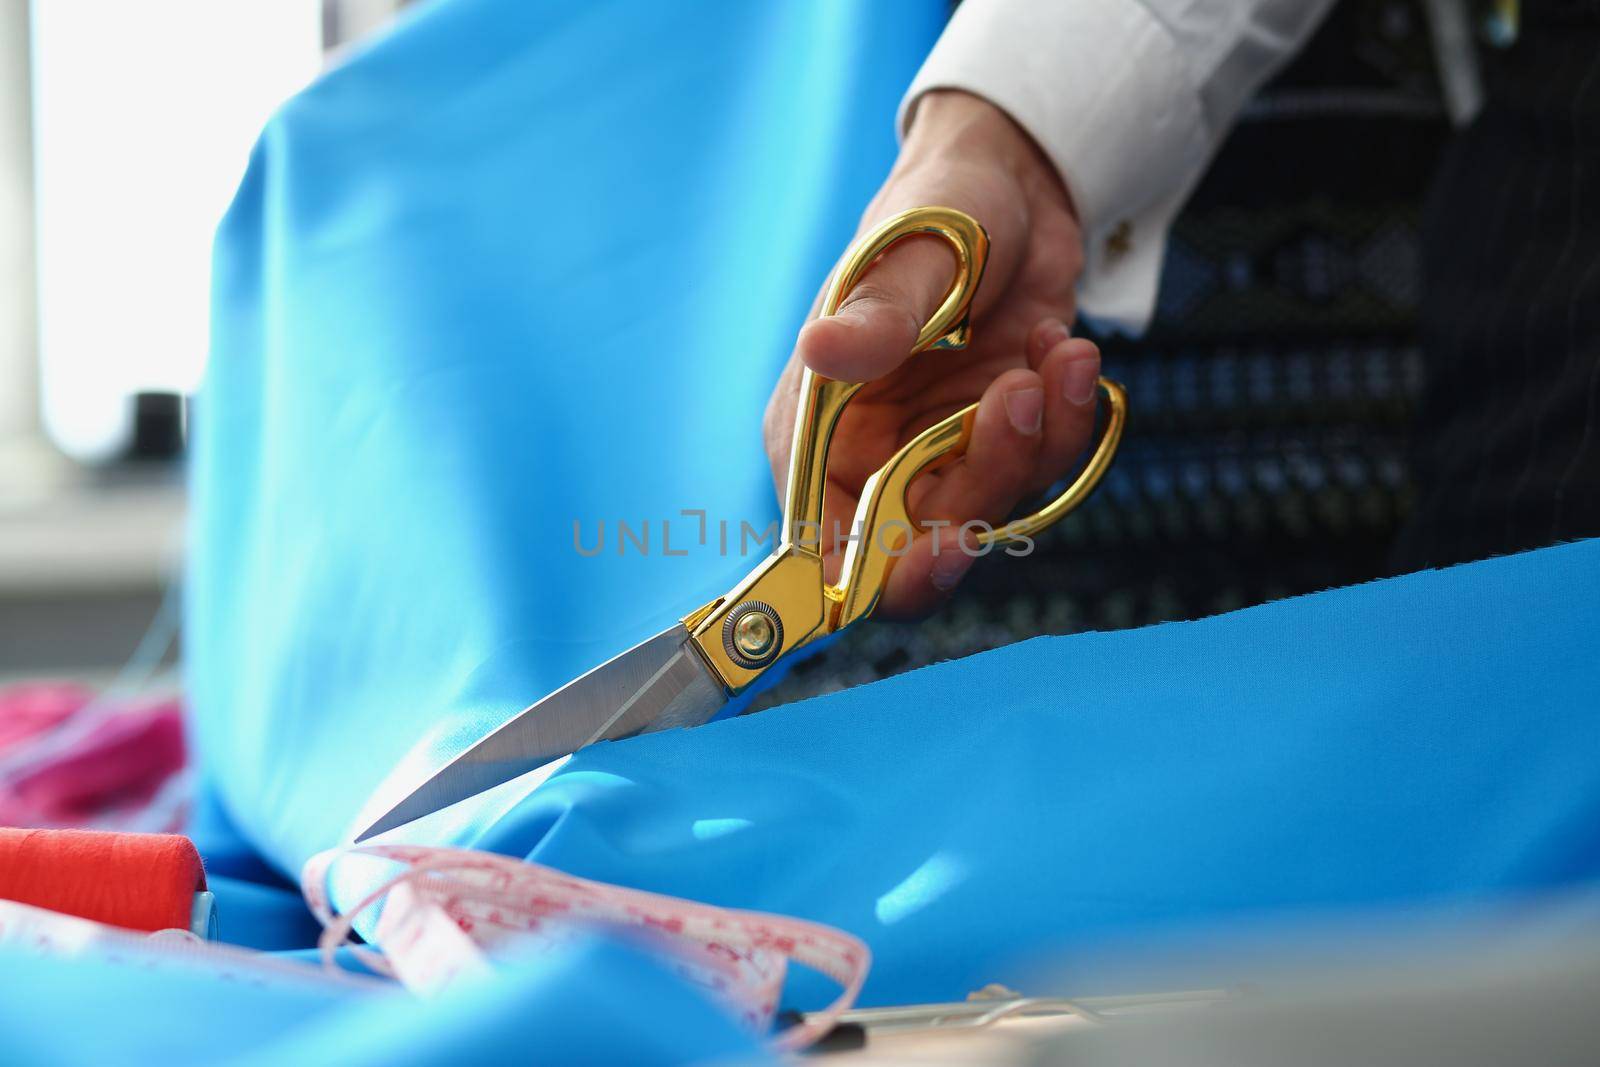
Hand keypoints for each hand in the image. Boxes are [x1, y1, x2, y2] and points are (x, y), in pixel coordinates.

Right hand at [763, 90, 1102, 616]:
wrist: (1014, 182)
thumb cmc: (940, 206)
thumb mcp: (912, 255)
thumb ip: (877, 318)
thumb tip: (821, 349)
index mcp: (816, 432)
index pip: (829, 546)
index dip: (881, 569)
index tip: (949, 544)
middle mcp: (870, 457)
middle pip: (922, 544)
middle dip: (985, 480)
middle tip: (1021, 399)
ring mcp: (937, 452)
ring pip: (992, 508)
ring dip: (1036, 437)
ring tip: (1053, 349)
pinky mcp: (996, 439)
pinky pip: (1039, 470)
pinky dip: (1065, 418)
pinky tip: (1063, 350)